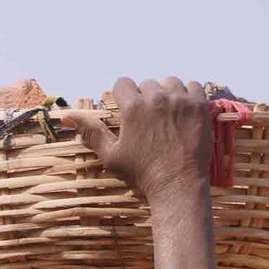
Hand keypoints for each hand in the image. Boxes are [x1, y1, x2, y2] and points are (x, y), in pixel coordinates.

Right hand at [65, 76, 212, 205]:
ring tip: (167, 114)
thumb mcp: (111, 156)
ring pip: (170, 82)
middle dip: (145, 97)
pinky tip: (183, 111)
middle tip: (149, 119)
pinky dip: (188, 95)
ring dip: (167, 94)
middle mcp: (156, 98)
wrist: (177, 185)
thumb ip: (92, 133)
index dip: (122, 96)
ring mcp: (181, 100)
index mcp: (132, 107)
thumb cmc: (142, 174)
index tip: (127, 110)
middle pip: (147, 84)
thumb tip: (69, 117)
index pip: (122, 83)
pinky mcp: (200, 106)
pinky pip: (193, 86)